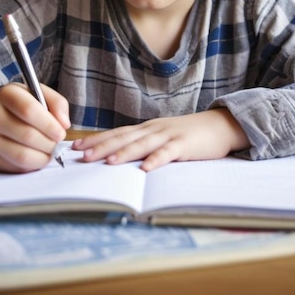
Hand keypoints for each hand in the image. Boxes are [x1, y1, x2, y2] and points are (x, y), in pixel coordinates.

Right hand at [0, 83, 69, 172]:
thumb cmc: (19, 105)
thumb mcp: (38, 94)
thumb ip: (57, 103)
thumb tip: (64, 124)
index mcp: (6, 94)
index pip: (29, 110)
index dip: (49, 124)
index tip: (61, 132)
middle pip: (27, 135)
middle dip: (49, 143)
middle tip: (56, 143)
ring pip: (22, 155)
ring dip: (43, 157)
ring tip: (49, 151)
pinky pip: (16, 168)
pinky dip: (32, 165)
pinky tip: (36, 156)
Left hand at [71, 108, 248, 170]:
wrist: (219, 125)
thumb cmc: (188, 134)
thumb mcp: (161, 137)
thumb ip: (143, 144)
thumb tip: (117, 158)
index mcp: (146, 128)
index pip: (116, 133)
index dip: (96, 140)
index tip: (75, 148)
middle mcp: (153, 129)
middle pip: (123, 138)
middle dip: (101, 147)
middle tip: (81, 156)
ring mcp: (168, 136)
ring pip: (142, 144)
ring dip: (124, 153)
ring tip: (107, 162)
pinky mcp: (184, 145)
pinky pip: (168, 153)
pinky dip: (156, 160)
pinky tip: (145, 169)